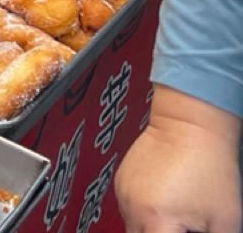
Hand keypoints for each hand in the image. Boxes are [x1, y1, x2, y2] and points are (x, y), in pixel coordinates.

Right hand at [116, 97, 242, 232]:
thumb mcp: (225, 222)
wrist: (189, 124)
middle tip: (182, 226)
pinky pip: (128, 208)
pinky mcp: (121, 180)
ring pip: (131, 227)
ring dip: (150, 228)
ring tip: (175, 214)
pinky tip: (164, 201)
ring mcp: (123, 192)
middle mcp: (132, 206)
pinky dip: (143, 212)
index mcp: (155, 219)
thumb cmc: (208, 164)